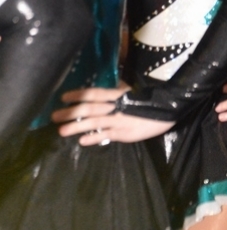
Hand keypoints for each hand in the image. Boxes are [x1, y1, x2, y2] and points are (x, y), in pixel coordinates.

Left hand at [52, 86, 172, 144]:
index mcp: (118, 95)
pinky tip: (82, 141)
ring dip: (76, 127)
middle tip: (54, 116)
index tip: (63, 97)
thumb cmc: (150, 99)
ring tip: (61, 131)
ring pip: (93, 123)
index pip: (94, 93)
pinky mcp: (124, 133)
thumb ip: (119, 91)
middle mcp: (115, 107)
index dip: (78, 95)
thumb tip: (107, 88)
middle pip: (89, 109)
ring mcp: (119, 121)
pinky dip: (93, 138)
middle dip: (70, 113)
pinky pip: (106, 135)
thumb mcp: (133, 91)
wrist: (167, 109)